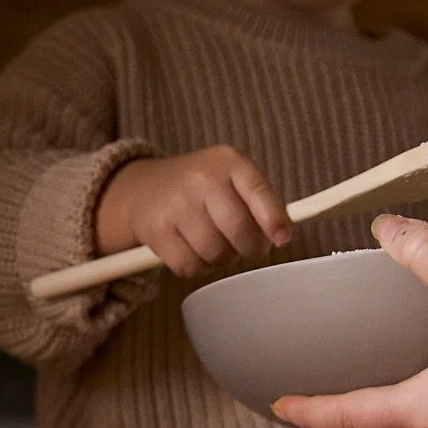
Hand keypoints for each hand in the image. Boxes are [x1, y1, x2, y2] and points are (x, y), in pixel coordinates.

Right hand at [95, 147, 290, 280]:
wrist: (144, 188)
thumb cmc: (202, 189)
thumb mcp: (232, 178)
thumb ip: (261, 202)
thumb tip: (280, 236)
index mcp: (228, 161)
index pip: (258, 190)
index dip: (273, 218)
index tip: (282, 238)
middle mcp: (201, 178)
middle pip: (239, 231)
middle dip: (249, 248)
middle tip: (245, 247)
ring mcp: (176, 204)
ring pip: (216, 253)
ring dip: (221, 259)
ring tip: (213, 242)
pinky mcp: (156, 230)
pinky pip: (190, 266)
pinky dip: (197, 266)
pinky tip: (192, 249)